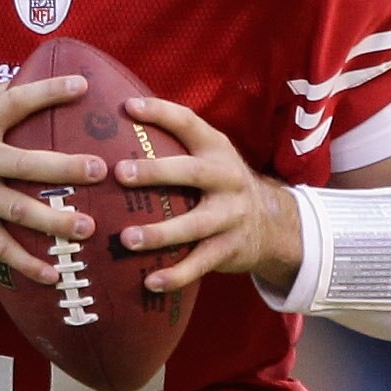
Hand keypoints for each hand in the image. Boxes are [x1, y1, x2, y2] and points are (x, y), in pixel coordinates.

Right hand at [0, 73, 106, 287]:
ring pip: (16, 209)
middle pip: (23, 163)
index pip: (15, 102)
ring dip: (52, 221)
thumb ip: (0, 96)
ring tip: (86, 228)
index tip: (82, 86)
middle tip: (99, 171)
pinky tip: (51, 274)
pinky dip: (25, 262)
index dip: (47, 92)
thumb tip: (43, 76)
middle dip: (63, 168)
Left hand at [118, 96, 301, 294]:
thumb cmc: (220, 184)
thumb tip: (117, 121)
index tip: (127, 108)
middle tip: (120, 173)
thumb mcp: (209, 157)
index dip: (160, 113)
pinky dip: (176, 275)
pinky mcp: (229, 248)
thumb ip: (176, 143)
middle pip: (191, 172)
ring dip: (160, 233)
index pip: (188, 123)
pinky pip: (200, 263)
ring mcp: (230, 215)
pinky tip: (150, 282)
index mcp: (216, 150)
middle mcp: (226, 179)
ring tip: (127, 239)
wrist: (272, 224)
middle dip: (155, 172)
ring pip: (194, 225)